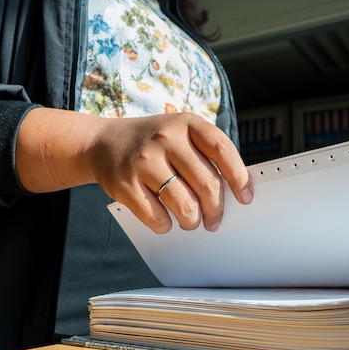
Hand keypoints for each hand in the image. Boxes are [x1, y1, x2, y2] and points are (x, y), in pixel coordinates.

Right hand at [16, 108, 252, 232]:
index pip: (222, 149)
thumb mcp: (180, 134)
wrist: (103, 142)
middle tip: (214, 220)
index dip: (238, 177)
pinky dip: (165, 225)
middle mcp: (166, 138)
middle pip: (207, 184)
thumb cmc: (153, 143)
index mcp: (186, 124)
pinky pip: (156, 216)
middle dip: (216, 209)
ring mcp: (144, 161)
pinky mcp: (124, 183)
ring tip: (190, 221)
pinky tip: (166, 221)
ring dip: (192, 220)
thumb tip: (234, 191)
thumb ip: (205, 155)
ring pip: (184, 204)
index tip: (245, 197)